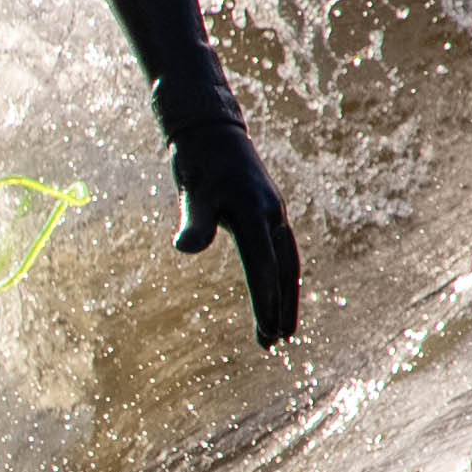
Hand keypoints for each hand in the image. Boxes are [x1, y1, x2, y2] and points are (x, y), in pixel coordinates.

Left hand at [169, 119, 299, 346]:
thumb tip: (184, 249)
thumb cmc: (198, 160)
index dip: (265, 299)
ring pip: (288, 262)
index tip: (267, 330)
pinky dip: (282, 276)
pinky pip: (282, 252)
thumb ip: (194, 220)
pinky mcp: (269, 211)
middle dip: (281, 306)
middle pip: (285, 269)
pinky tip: (274, 292)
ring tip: (281, 330)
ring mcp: (274, 212)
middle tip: (276, 342)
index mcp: (255, 210)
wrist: (210, 128)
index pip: (263, 264)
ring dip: (286, 296)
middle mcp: (272, 213)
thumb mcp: (192, 190)